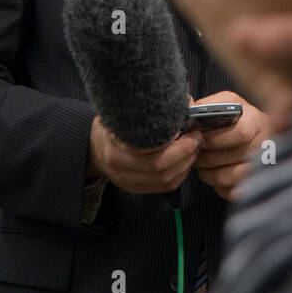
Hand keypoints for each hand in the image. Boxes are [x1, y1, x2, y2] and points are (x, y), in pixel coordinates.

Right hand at [86, 115, 202, 193]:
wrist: (95, 146)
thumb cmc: (115, 125)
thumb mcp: (126, 111)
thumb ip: (154, 108)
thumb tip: (186, 104)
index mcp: (114, 142)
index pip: (147, 147)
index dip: (172, 141)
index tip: (188, 128)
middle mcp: (118, 164)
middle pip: (158, 166)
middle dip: (184, 153)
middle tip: (196, 138)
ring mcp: (126, 180)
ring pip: (164, 180)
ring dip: (185, 165)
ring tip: (194, 149)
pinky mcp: (135, 189)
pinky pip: (164, 187)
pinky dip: (180, 175)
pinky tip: (185, 162)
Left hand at [192, 91, 268, 200]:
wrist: (257, 133)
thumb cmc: (236, 118)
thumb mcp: (226, 103)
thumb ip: (209, 107)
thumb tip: (189, 113)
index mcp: (256, 120)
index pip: (241, 133)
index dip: (216, 138)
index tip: (199, 138)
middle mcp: (264, 144)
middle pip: (232, 157)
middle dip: (205, 156)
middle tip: (194, 152)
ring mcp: (262, 167)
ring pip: (228, 177)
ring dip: (207, 172)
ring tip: (201, 163)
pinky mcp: (254, 185)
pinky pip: (231, 192)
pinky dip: (217, 186)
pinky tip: (214, 173)